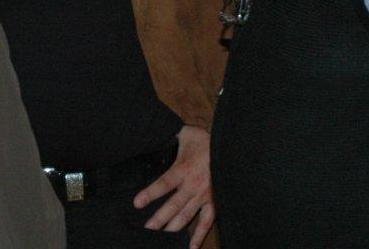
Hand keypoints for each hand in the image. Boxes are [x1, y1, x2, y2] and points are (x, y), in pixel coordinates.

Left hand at [133, 124, 214, 248]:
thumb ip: (171, 135)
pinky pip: (207, 221)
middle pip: (174, 205)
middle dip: (159, 219)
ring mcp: (205, 196)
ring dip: (173, 228)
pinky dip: (199, 235)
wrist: (231, 147)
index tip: (137, 203)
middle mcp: (194, 185)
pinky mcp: (215, 202)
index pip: (164, 184)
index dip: (150, 194)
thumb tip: (156, 131)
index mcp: (185, 169)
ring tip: (160, 238)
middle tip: (146, 230)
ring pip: (187, 216)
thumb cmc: (205, 141)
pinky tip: (191, 247)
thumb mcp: (186, 134)